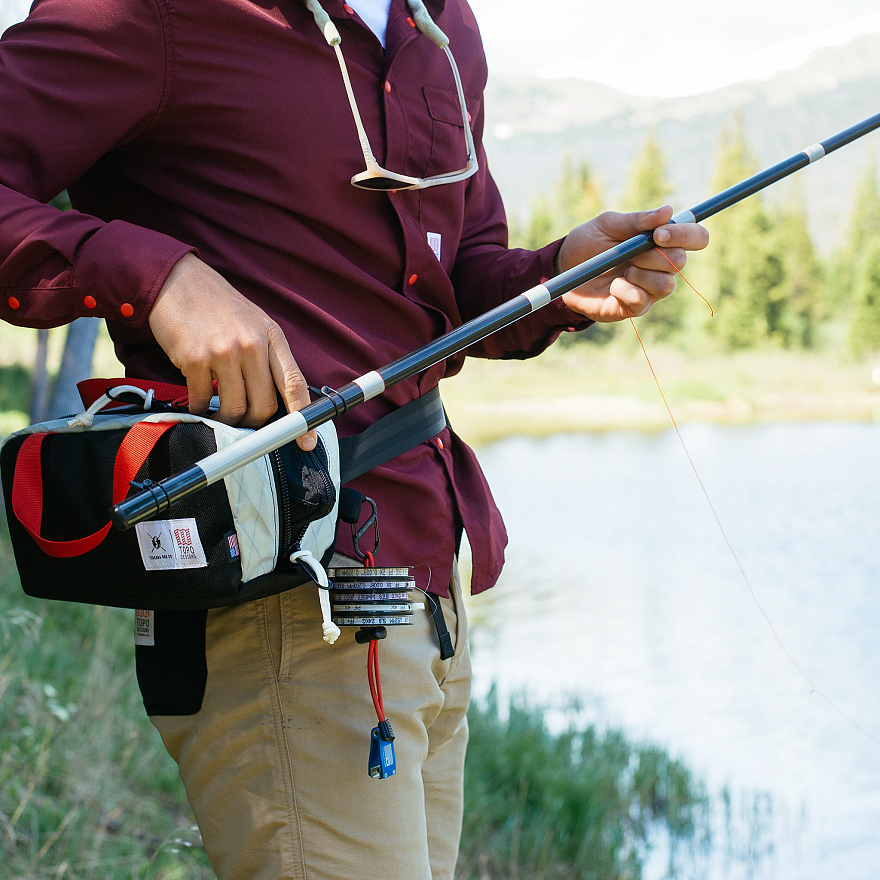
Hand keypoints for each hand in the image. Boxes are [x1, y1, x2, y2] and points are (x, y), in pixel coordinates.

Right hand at [148, 254, 316, 448]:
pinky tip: (200, 402)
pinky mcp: (194, 359)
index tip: (306, 440)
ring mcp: (223, 352)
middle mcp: (251, 345)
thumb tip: (281, 399)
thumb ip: (268, 356)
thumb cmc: (219, 306)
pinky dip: (202, 409)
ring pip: (235, 409)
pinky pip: (203, 401)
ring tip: (222, 412)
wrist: (178, 281)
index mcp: (271, 337)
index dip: (303, 417)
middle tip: (247, 421)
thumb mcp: (255, 323)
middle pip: (265, 405)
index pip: (295, 383)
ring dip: (229, 420)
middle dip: (257, 422)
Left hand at [557, 206, 708, 321]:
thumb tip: (668, 211)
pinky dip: (626, 291)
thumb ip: (636, 220)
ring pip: (666, 285)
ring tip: (621, 271)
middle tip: (631, 254)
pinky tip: (613, 287)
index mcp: (660, 241)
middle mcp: (661, 265)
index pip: (695, 237)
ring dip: (641, 275)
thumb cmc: (587, 245)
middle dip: (655, 256)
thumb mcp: (607, 225)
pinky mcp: (636, 307)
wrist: (562, 271)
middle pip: (681, 261)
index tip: (659, 234)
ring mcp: (650, 288)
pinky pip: (643, 300)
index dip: (685, 235)